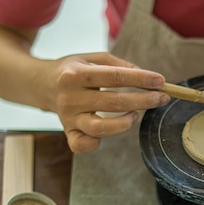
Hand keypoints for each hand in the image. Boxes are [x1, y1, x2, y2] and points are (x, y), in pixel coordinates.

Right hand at [44, 52, 170, 152]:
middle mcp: (70, 97)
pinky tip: (110, 131)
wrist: (42, 84)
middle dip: (142, 100)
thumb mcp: (92, 59)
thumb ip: (118, 64)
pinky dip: (97, 142)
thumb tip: (145, 77)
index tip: (161, 81)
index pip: (114, 76)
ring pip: (99, 128)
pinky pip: (82, 145)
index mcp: (75, 74)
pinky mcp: (68, 132)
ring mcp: (67, 117)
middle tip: (161, 98)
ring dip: (124, 123)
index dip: (140, 79)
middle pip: (112, 102)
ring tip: (136, 115)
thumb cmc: (74, 70)